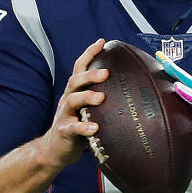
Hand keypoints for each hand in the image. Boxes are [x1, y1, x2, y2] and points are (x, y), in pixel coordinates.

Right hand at [45, 39, 106, 167]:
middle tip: (106, 73)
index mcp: (75, 92)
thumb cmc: (79, 128)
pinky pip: (72, 128)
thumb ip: (106, 101)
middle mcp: (68, 99)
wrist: (55, 150)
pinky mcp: (64, 132)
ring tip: (101, 98)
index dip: (89, 54)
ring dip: (87, 97)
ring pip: (72, 100)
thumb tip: (136, 93)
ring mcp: (64, 115)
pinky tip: (95, 128)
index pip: (80, 68)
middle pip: (75, 81)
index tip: (102, 42)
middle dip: (90, 75)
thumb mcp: (91, 111)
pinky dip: (83, 127)